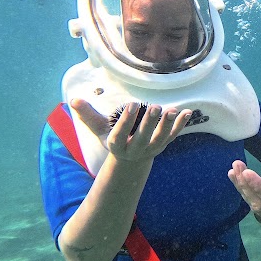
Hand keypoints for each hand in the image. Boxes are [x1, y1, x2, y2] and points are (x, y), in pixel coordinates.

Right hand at [72, 99, 190, 162]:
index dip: (126, 122)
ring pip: (160, 139)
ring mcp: (150, 149)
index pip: (120, 135)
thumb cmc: (113, 138)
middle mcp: (134, 149)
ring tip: (172, 110)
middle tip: (155, 107)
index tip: (133, 104)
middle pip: (143, 138)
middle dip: (149, 123)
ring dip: (167, 125)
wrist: (130, 159)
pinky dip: (180, 125)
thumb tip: (74, 100)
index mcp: (117, 145)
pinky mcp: (163, 145)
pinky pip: (173, 136)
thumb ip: (88, 115)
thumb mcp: (99, 129)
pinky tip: (187, 112)